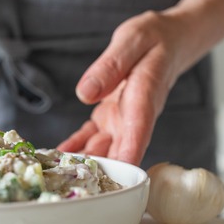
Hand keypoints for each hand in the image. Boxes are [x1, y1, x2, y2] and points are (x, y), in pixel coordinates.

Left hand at [58, 10, 192, 165]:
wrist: (166, 42)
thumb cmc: (153, 39)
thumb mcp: (131, 40)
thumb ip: (110, 66)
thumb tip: (85, 93)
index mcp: (143, 97)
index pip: (137, 132)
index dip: (128, 157)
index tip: (120, 178)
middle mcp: (134, 117)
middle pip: (119, 151)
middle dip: (101, 171)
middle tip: (75, 184)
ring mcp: (121, 121)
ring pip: (102, 149)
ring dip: (84, 163)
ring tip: (57, 173)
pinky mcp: (110, 118)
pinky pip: (90, 137)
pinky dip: (76, 147)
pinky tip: (58, 156)